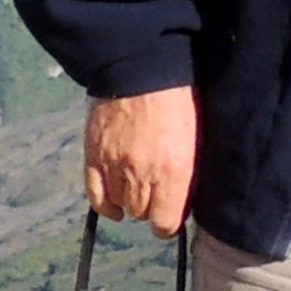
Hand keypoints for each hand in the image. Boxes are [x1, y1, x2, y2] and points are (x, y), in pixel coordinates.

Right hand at [83, 87, 196, 234]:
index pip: (166, 222)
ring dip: (130, 202)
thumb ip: (189, 171)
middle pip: (142, 213)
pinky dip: (105, 205)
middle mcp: (143, 174)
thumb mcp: (196, 136)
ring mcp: (115, 166)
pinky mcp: (93, 156)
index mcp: (175, 170)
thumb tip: (185, 196)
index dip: (169, 223)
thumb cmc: (178, 97)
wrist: (142, 67)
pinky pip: (95, 196)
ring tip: (138, 189)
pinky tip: (114, 207)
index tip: (172, 216)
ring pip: (121, 205)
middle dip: (151, 208)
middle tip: (157, 195)